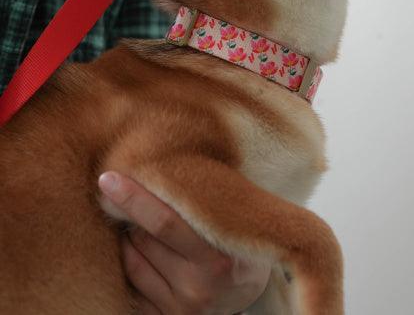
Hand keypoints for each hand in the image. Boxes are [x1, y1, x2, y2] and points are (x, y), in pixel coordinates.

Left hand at [99, 172, 269, 314]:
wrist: (248, 292)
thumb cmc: (239, 244)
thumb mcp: (232, 223)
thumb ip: (202, 203)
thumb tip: (162, 168)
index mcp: (217, 257)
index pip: (164, 222)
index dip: (134, 198)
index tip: (108, 178)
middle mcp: (197, 286)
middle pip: (143, 239)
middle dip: (134, 215)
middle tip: (134, 197)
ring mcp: (180, 306)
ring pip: (133, 260)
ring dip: (130, 237)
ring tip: (146, 226)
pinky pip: (132, 284)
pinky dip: (131, 261)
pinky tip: (144, 251)